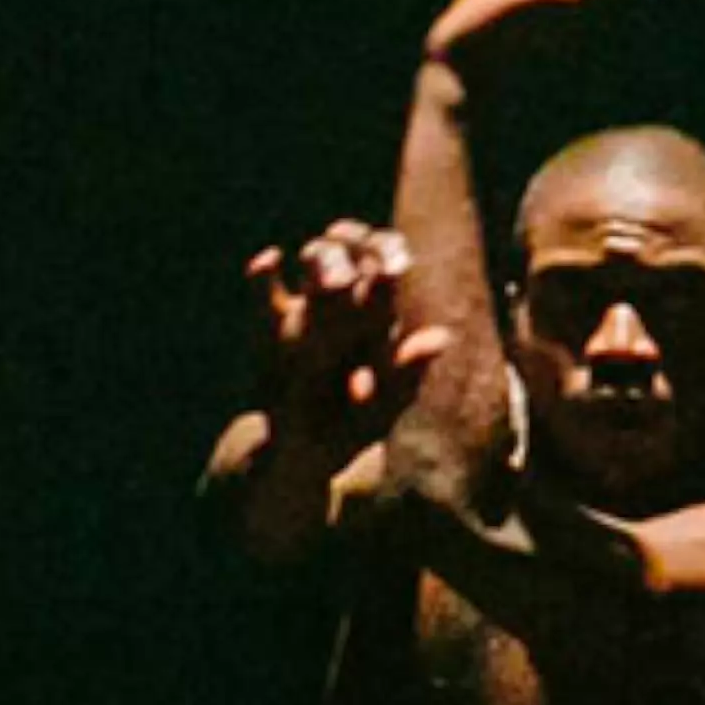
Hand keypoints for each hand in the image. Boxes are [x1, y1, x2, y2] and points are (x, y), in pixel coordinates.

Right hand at [247, 219, 450, 454]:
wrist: (295, 459)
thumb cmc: (347, 435)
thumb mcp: (381, 411)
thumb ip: (407, 374)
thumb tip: (441, 337)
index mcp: (380, 312)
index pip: (388, 258)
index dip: (389, 254)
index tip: (393, 268)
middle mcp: (346, 298)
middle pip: (354, 246)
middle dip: (354, 248)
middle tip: (353, 273)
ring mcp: (307, 305)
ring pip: (317, 255)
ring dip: (323, 257)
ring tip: (329, 281)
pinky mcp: (269, 324)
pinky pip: (264, 286)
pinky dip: (263, 273)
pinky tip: (268, 261)